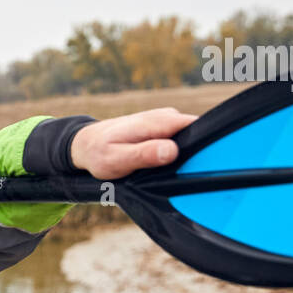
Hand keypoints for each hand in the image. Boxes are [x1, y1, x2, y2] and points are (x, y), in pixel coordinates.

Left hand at [70, 108, 197, 179]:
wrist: (85, 144)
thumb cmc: (99, 153)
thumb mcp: (117, 160)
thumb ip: (144, 155)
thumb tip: (172, 150)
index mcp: (156, 123)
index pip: (196, 126)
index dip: (206, 144)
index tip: (207, 164)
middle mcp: (165, 116)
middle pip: (197, 131)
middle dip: (199, 152)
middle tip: (191, 175)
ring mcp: (165, 120)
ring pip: (189, 135)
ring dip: (188, 153)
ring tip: (181, 172)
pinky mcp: (163, 127)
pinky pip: (181, 137)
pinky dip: (180, 151)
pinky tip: (172, 165)